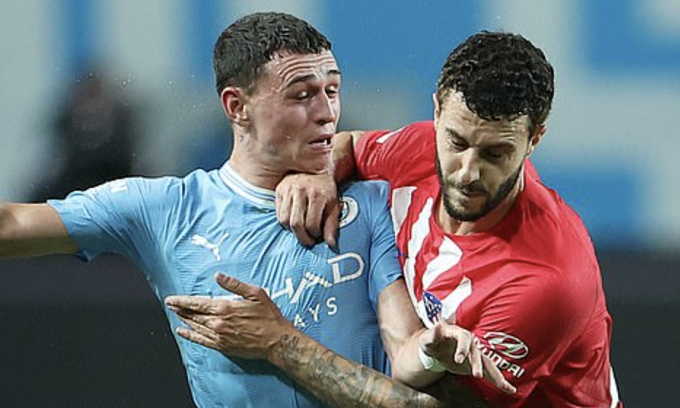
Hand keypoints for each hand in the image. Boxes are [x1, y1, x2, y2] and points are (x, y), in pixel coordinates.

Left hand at [164, 273, 293, 360]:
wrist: (276, 341)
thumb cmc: (268, 316)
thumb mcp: (255, 293)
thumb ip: (234, 284)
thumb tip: (218, 275)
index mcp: (225, 307)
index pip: (197, 303)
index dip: (182, 301)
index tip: (171, 299)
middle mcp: (219, 323)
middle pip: (194, 315)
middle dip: (180, 309)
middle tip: (170, 304)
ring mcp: (219, 336)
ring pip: (196, 326)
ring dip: (184, 319)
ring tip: (176, 314)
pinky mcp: (222, 346)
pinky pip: (201, 340)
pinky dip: (190, 336)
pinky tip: (182, 332)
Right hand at [275, 173, 339, 247]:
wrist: (314, 167)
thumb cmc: (326, 190)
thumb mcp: (334, 205)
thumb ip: (332, 225)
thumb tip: (331, 245)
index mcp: (318, 194)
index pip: (312, 224)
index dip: (315, 234)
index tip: (318, 236)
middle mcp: (301, 190)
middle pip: (296, 224)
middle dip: (302, 237)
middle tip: (308, 241)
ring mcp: (288, 189)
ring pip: (284, 219)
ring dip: (292, 231)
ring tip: (301, 231)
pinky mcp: (279, 190)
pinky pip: (278, 213)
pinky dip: (285, 222)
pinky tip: (293, 222)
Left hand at [419, 322, 515, 394]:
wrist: (436, 348)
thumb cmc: (431, 341)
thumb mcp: (428, 338)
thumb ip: (433, 334)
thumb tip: (437, 327)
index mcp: (459, 333)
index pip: (464, 339)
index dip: (462, 348)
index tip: (459, 360)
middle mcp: (470, 343)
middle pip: (477, 352)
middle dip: (478, 364)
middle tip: (476, 375)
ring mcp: (475, 354)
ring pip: (488, 363)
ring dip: (494, 374)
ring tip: (505, 386)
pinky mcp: (477, 364)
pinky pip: (490, 372)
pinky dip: (499, 381)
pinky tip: (509, 389)